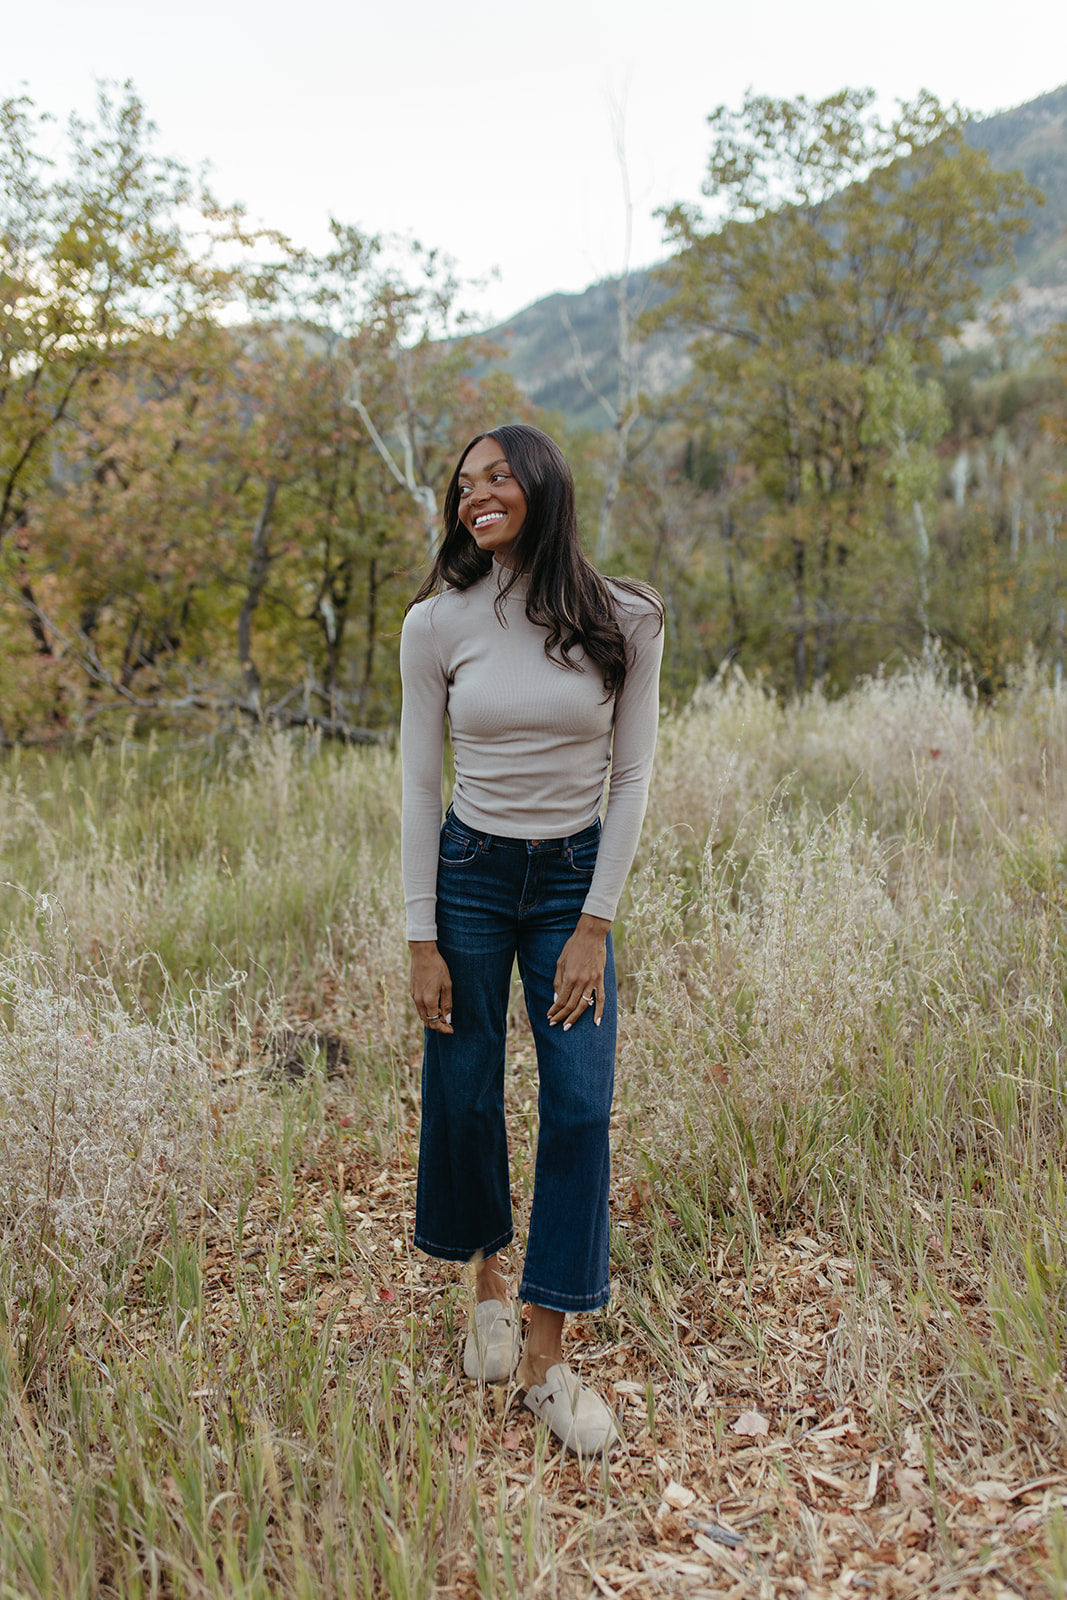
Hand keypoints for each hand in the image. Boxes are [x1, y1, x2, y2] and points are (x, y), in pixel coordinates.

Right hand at [409, 941, 453, 1032]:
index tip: (451, 1029)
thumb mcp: (447, 985)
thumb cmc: (438, 967)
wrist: (423, 954)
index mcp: (428, 1001)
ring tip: (443, 1014)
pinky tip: (435, 1005)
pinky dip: (427, 1011)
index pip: (434, 1023)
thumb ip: (447, 1003)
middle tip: (448, 1024)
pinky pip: (419, 1006)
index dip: (443, 1029)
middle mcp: (419, 1001)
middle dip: (437, 1025)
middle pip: (427, 1021)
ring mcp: (414, 996)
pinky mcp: (412, 991)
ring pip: (422, 1015)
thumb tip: (448, 1018)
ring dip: (432, 1018)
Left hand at [547, 914, 609, 1030]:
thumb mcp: (560, 962)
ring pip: (583, 1005)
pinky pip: (600, 999)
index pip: (561, 1000)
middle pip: (571, 1005)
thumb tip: (556, 998)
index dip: (554, 1010)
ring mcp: (592, 982)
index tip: (549, 1016)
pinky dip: (598, 1011)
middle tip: (555, 1025)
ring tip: (567, 1027)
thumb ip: (558, 981)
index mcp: (569, 977)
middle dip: (561, 1017)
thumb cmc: (573, 947)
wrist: (591, 935)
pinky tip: (596, 1022)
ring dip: (575, 1018)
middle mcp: (581, 982)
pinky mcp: (600, 980)